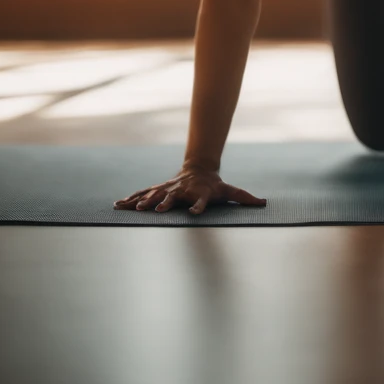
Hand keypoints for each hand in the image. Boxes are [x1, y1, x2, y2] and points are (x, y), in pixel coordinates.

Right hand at [114, 166, 266, 214]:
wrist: (198, 169)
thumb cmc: (214, 185)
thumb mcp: (230, 190)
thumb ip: (245, 197)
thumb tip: (264, 203)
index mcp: (200, 193)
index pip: (201, 201)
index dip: (199, 207)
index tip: (195, 214)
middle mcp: (182, 190)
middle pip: (173, 197)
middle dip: (163, 202)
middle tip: (156, 209)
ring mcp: (169, 189)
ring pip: (154, 194)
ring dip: (143, 201)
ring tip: (133, 208)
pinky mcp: (158, 189)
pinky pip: (143, 194)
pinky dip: (131, 199)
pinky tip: (118, 204)